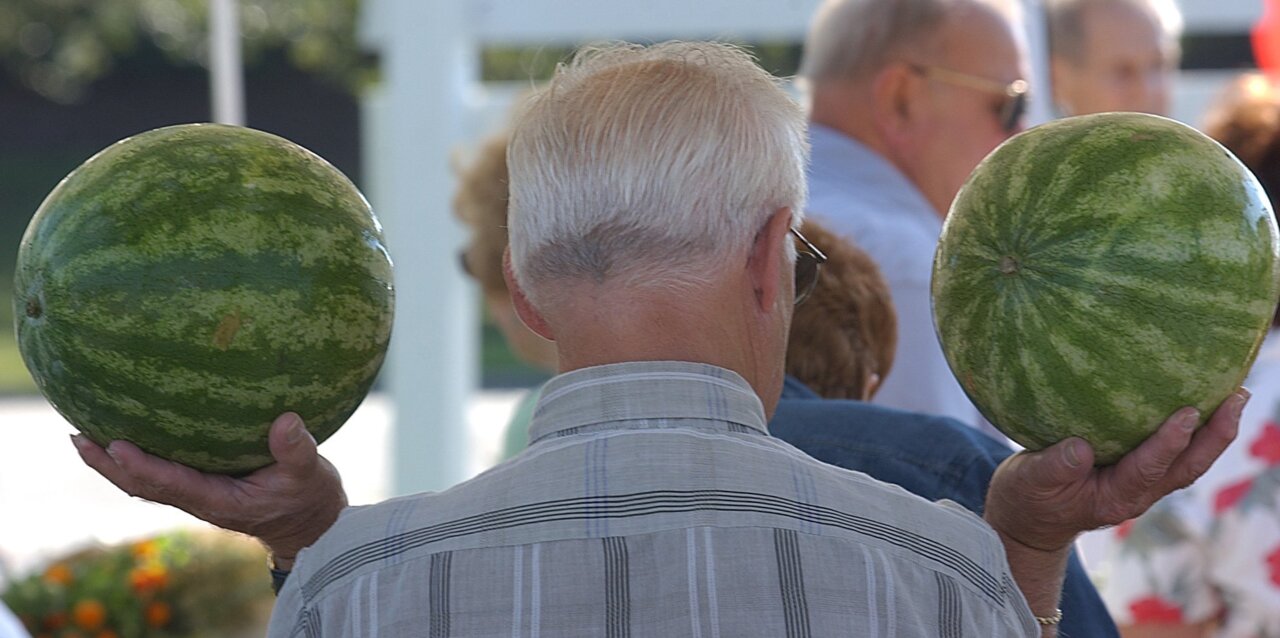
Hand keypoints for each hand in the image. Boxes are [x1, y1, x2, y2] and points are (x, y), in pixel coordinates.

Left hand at [72, 412, 347, 569]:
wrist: (311, 525)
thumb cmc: (309, 498)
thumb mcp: (310, 474)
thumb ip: (297, 450)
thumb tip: (286, 420)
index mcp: (220, 501)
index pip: (171, 483)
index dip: (142, 466)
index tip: (115, 446)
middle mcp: (201, 501)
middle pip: (143, 486)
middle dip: (109, 465)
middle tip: (78, 437)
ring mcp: (199, 497)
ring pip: (146, 482)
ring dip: (114, 464)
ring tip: (85, 435)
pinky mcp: (203, 489)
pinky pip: (161, 475)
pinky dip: (137, 460)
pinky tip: (128, 437)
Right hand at [986, 389, 1245, 552]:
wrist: (1029, 521)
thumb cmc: (1027, 499)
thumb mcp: (1029, 482)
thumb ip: (1052, 468)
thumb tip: (1080, 447)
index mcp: (1113, 498)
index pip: (1148, 469)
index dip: (1169, 442)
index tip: (1188, 413)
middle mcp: (1137, 494)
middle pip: (1186, 467)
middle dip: (1215, 435)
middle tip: (1238, 397)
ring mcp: (1142, 485)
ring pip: (1188, 461)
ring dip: (1215, 432)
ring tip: (1235, 395)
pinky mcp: (1139, 473)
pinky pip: (1175, 454)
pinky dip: (1195, 432)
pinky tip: (1201, 403)